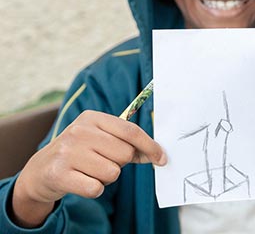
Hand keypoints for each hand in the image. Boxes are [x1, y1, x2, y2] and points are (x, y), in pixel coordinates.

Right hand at [11, 110, 165, 227]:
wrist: (40, 171)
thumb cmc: (80, 153)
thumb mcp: (101, 140)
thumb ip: (128, 144)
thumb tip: (158, 154)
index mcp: (92, 118)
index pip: (131, 131)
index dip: (150, 146)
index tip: (162, 158)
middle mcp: (79, 131)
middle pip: (124, 154)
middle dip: (120, 164)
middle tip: (102, 162)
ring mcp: (67, 152)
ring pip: (112, 172)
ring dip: (106, 178)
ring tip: (89, 171)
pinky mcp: (59, 174)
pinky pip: (96, 188)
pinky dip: (94, 189)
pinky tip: (81, 181)